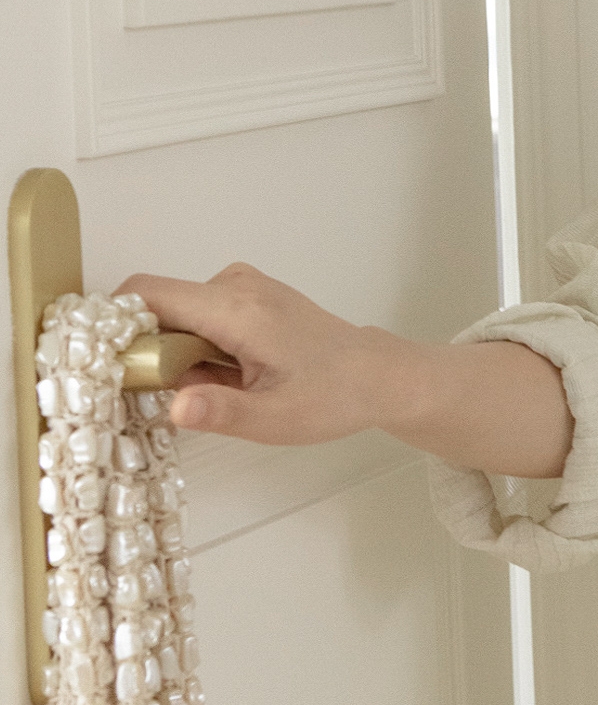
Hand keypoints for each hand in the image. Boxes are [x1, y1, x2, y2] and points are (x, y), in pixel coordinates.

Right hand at [113, 264, 402, 448]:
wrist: (377, 374)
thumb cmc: (332, 396)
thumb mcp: (276, 419)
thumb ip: (221, 412)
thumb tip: (174, 406)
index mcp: (236, 309)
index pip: (147, 293)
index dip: (116, 324)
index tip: (113, 365)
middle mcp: (235, 284)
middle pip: (158, 306)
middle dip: (154, 351)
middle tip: (186, 394)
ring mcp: (242, 285)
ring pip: (178, 314)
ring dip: (182, 353)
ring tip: (225, 387)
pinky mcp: (247, 294)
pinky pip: (199, 314)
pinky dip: (201, 346)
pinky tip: (234, 374)